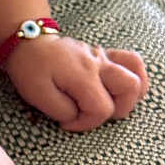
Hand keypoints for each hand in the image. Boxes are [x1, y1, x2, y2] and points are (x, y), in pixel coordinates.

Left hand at [2, 37, 148, 131]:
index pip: (101, 109)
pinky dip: (135, 76)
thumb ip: (63, 111)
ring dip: (131, 95)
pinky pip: (132, 61)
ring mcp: (103, 57)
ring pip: (136, 73)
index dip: (86, 123)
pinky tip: (125, 89)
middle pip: (129, 88)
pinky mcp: (103, 55)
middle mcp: (98, 63)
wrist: (28, 42)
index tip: (66, 123)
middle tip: (93, 114)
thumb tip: (79, 116)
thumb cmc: (30, 68)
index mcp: (83, 75)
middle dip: (117, 110)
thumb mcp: (38, 95)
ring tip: (114, 104)